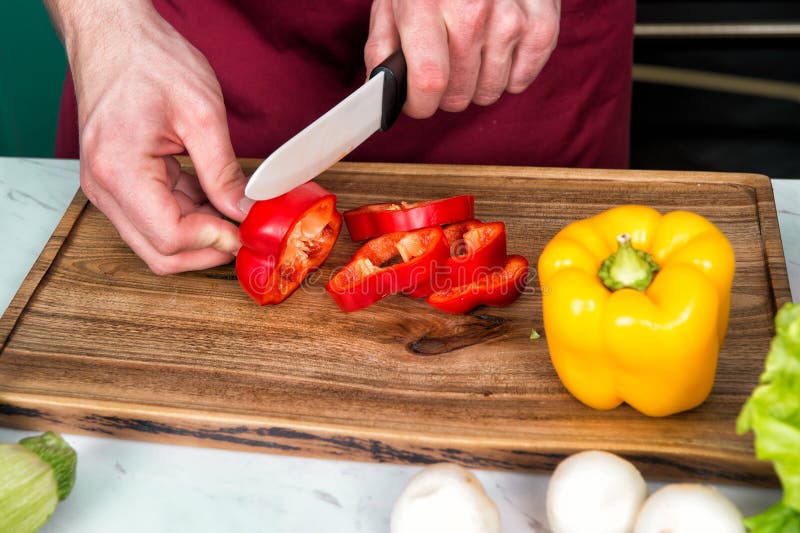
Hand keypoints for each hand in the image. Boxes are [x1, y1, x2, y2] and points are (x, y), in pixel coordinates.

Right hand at [46, 0, 248, 273]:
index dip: (213, 241)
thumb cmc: (149, 61)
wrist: (114, 36)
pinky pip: (155, 218)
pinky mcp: (118, 183)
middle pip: (159, 253)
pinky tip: (213, 199)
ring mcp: (107, 188)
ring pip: (156, 242)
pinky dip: (188, 218)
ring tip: (233, 213)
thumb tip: (244, 211)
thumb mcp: (201, 114)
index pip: (169, 236)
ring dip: (199, 237)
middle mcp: (105, 188)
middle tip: (244, 234)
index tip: (245, 230)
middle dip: (207, 251)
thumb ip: (223, 171)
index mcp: (120, 170)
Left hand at [364, 0, 559, 117]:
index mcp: (425, 6)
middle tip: (446, 70)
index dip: (420, 105)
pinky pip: (521, 81)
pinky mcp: (541, 23)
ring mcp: (510, 17)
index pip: (428, 81)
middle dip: (447, 94)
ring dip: (477, 84)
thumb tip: (381, 95)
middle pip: (459, 94)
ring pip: (489, 92)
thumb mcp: (394, 2)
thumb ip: (382, 49)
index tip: (419, 103)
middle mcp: (471, 11)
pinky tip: (497, 52)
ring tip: (472, 54)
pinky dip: (508, 76)